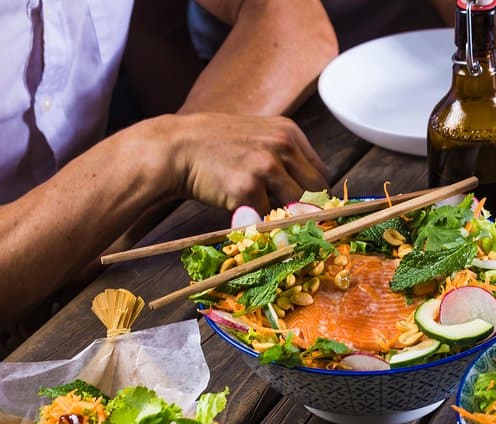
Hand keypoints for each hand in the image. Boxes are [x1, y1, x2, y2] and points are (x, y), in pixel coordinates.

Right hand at [163, 112, 329, 213]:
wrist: (173, 148)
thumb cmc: (214, 147)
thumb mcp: (256, 139)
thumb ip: (283, 160)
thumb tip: (311, 198)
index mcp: (289, 132)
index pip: (322, 173)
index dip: (315, 195)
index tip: (305, 208)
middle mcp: (282, 146)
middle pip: (316, 191)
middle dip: (305, 209)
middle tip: (287, 218)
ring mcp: (266, 166)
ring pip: (295, 207)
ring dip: (280, 215)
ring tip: (257, 209)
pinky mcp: (248, 188)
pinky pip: (265, 216)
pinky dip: (255, 218)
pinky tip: (235, 205)